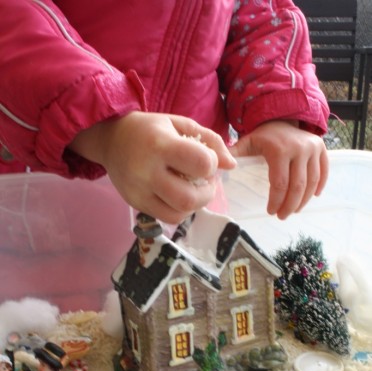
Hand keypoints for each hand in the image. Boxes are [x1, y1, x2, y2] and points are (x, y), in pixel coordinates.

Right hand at [70, 112, 235, 223]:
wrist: (111, 139)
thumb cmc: (150, 129)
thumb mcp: (180, 123)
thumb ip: (210, 141)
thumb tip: (232, 165)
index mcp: (160, 145)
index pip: (200, 164)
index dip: (212, 164)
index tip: (206, 159)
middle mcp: (147, 172)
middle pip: (189, 199)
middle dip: (207, 193)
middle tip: (206, 181)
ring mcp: (139, 192)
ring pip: (178, 214)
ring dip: (195, 205)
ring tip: (193, 189)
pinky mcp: (136, 204)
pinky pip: (167, 218)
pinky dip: (180, 210)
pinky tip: (179, 195)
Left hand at [230, 120, 328, 219]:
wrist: (282, 116)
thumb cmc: (263, 135)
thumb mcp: (247, 142)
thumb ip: (233, 155)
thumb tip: (219, 168)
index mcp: (279, 150)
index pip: (280, 183)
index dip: (276, 201)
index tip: (270, 211)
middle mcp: (299, 149)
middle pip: (298, 186)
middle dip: (290, 205)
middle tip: (282, 216)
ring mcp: (313, 149)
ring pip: (312, 182)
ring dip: (304, 200)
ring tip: (293, 210)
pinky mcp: (322, 149)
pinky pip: (324, 172)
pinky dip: (319, 186)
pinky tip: (312, 197)